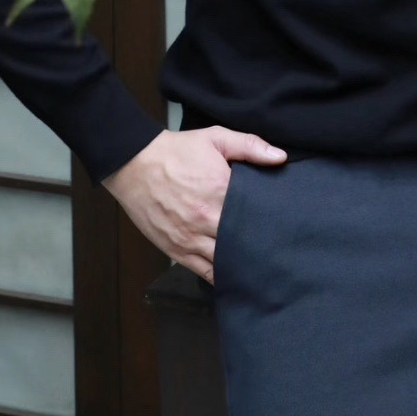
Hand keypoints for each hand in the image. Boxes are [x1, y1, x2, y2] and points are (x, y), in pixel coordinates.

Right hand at [102, 126, 286, 283]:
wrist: (134, 163)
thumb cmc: (176, 151)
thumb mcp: (215, 139)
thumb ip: (250, 146)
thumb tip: (280, 157)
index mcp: (220, 190)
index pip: (254, 214)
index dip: (269, 220)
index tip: (282, 224)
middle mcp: (206, 218)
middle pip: (241, 241)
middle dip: (257, 245)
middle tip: (276, 249)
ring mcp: (190, 238)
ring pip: (225, 261)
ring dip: (241, 263)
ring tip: (259, 265)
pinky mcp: (176, 250)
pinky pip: (203, 271)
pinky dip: (220, 276)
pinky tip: (234, 275)